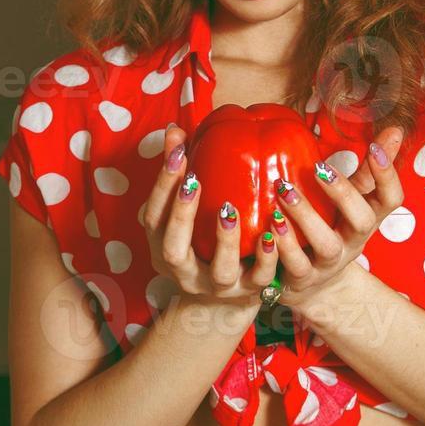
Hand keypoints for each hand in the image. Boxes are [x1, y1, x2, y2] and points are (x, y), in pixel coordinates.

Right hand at [142, 124, 278, 307]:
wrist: (226, 296)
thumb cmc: (203, 239)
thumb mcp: (186, 210)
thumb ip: (181, 172)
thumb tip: (174, 130)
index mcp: (164, 246)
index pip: (153, 217)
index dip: (163, 186)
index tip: (179, 154)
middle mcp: (185, 272)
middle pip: (173, 249)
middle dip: (182, 215)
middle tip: (194, 181)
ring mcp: (217, 286)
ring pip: (218, 272)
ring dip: (225, 240)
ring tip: (230, 210)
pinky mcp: (249, 292)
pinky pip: (258, 279)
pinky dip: (266, 258)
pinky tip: (271, 234)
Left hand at [270, 126, 404, 308]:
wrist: (313, 286)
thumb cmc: (333, 230)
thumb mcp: (353, 201)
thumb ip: (368, 169)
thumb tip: (395, 129)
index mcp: (367, 219)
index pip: (391, 199)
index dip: (387, 175)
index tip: (374, 147)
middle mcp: (353, 242)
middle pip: (362, 221)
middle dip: (343, 193)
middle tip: (318, 168)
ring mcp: (329, 263)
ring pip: (326, 245)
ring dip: (306, 216)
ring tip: (284, 190)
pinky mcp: (303, 279)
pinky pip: (295, 265)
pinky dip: (283, 245)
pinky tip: (269, 226)